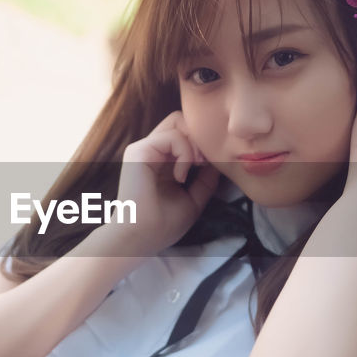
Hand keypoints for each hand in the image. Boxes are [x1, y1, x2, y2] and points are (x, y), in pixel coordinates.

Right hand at [117, 111, 221, 252]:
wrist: (142, 238)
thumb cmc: (163, 224)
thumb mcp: (194, 199)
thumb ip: (205, 179)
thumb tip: (218, 161)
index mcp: (162, 159)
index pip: (185, 131)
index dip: (201, 141)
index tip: (209, 165)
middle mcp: (151, 150)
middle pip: (181, 119)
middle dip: (198, 136)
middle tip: (204, 162)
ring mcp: (143, 148)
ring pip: (178, 122)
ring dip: (194, 144)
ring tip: (195, 167)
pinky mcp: (138, 151)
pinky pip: (171, 136)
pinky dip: (184, 153)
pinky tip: (181, 175)